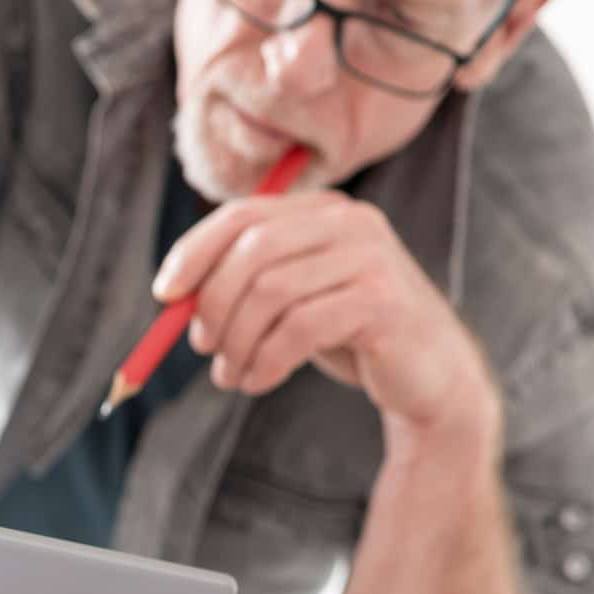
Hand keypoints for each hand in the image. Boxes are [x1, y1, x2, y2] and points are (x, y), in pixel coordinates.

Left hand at [154, 192, 499, 449]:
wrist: (427, 377)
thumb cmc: (349, 335)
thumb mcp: (291, 300)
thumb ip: (243, 285)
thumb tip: (173, 299)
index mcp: (320, 211)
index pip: (241, 216)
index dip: (194, 252)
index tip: (165, 295)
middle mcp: (348, 222)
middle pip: (250, 251)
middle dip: (213, 304)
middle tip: (202, 347)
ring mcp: (370, 258)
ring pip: (270, 292)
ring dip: (236, 342)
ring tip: (229, 376)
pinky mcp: (382, 301)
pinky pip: (299, 328)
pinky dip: (265, 360)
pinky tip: (257, 382)